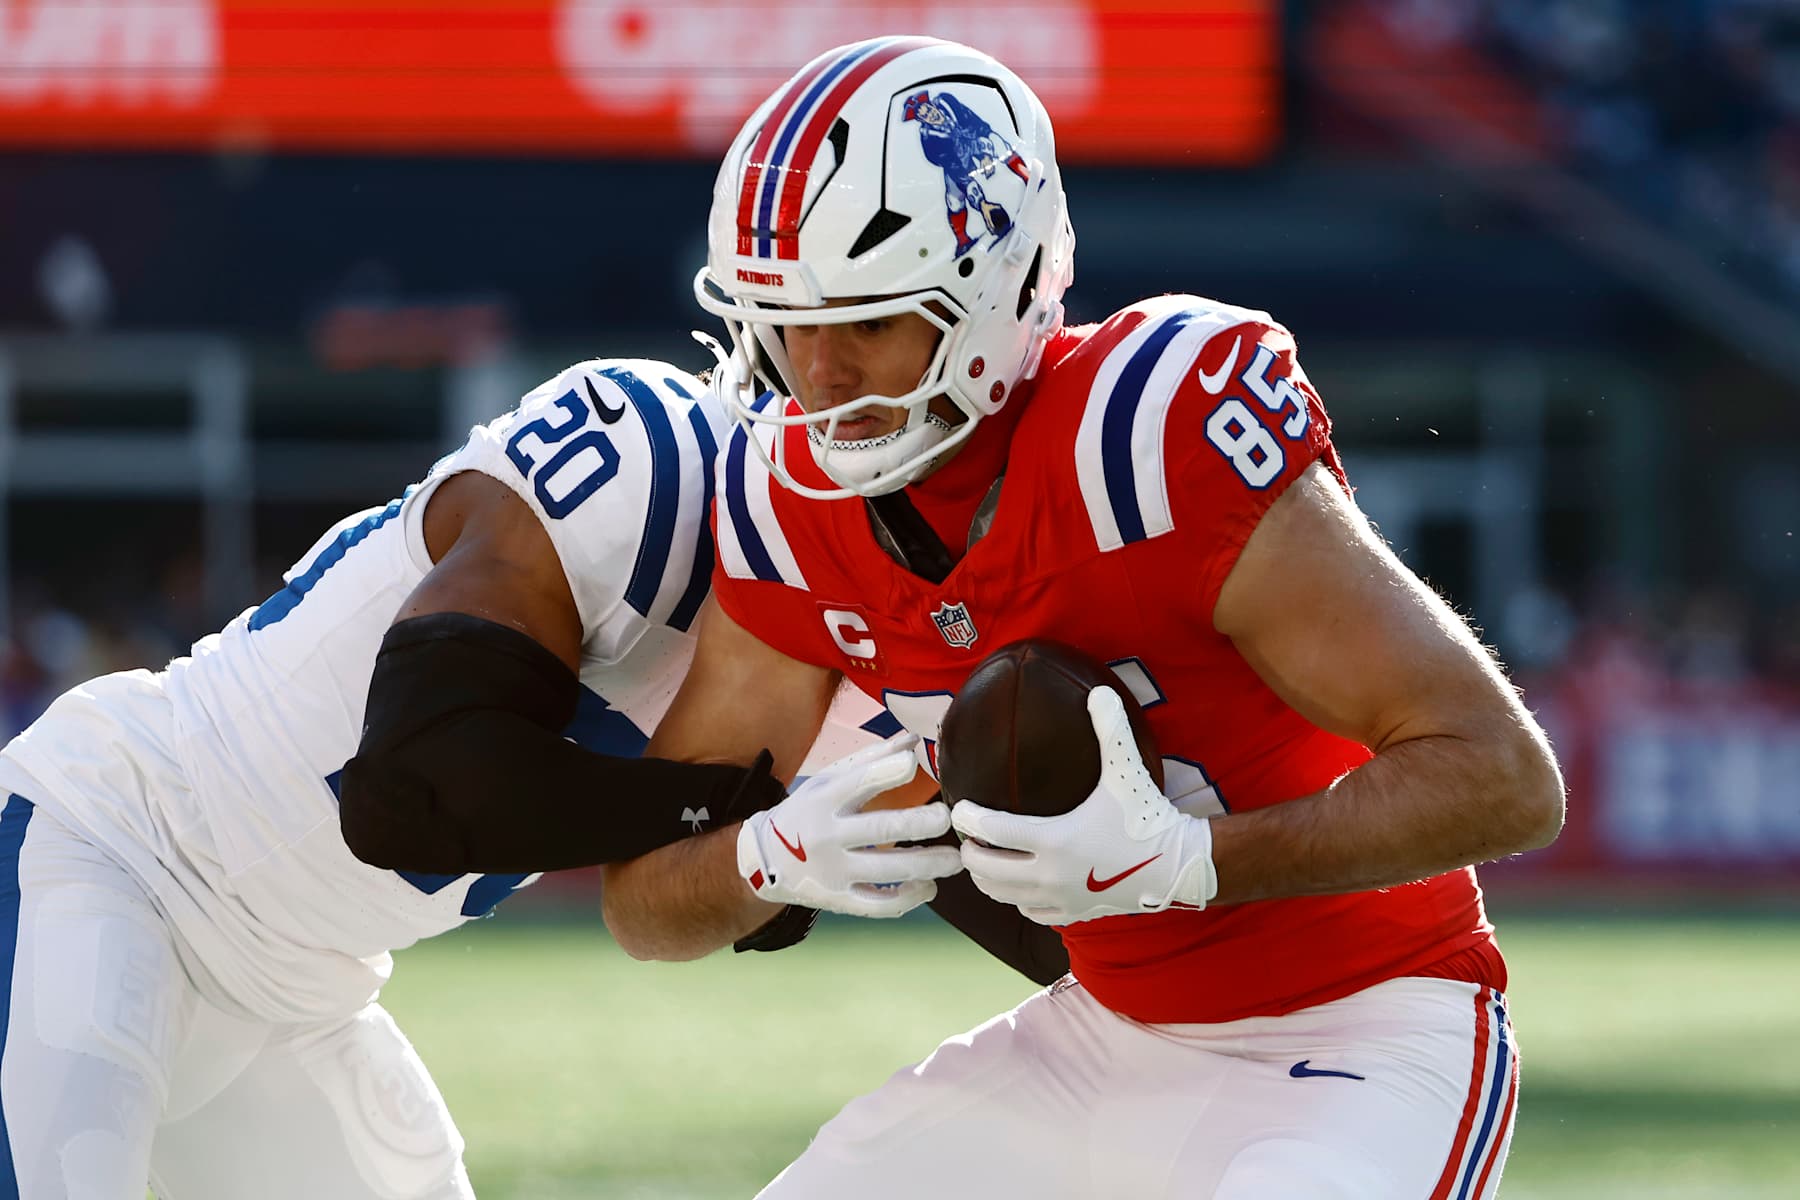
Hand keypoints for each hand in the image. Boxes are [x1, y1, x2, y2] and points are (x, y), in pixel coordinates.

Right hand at [737, 735, 961, 917]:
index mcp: (825, 798)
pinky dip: (907, 899)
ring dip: (927, 865)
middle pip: (879, 830)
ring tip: (955, 859)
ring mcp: (834, 871)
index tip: (914, 765)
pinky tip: (928, 887)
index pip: (859, 782)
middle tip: (946, 817)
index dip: (887, 772)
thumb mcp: (827, 780)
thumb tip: (913, 741)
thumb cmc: (807, 811)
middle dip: (918, 823)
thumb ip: (871, 761)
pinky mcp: (839, 899)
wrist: (764, 860)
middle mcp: (828, 835)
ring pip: (886, 871)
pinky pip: (878, 904)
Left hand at [951, 686, 1217, 925]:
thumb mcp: (1126, 772)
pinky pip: (1029, 913)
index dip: (969, 819)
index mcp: (1055, 839)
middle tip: (967, 836)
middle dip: (969, 852)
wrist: (1178, 866)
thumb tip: (1099, 690)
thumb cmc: (1147, 817)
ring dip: (986, 878)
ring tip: (983, 857)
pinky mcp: (1073, 914)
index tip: (959, 809)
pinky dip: (1015, 899)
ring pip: (1002, 895)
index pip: (993, 832)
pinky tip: (1018, 883)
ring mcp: (1060, 899)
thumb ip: (1110, 730)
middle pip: (987, 870)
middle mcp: (1050, 875)